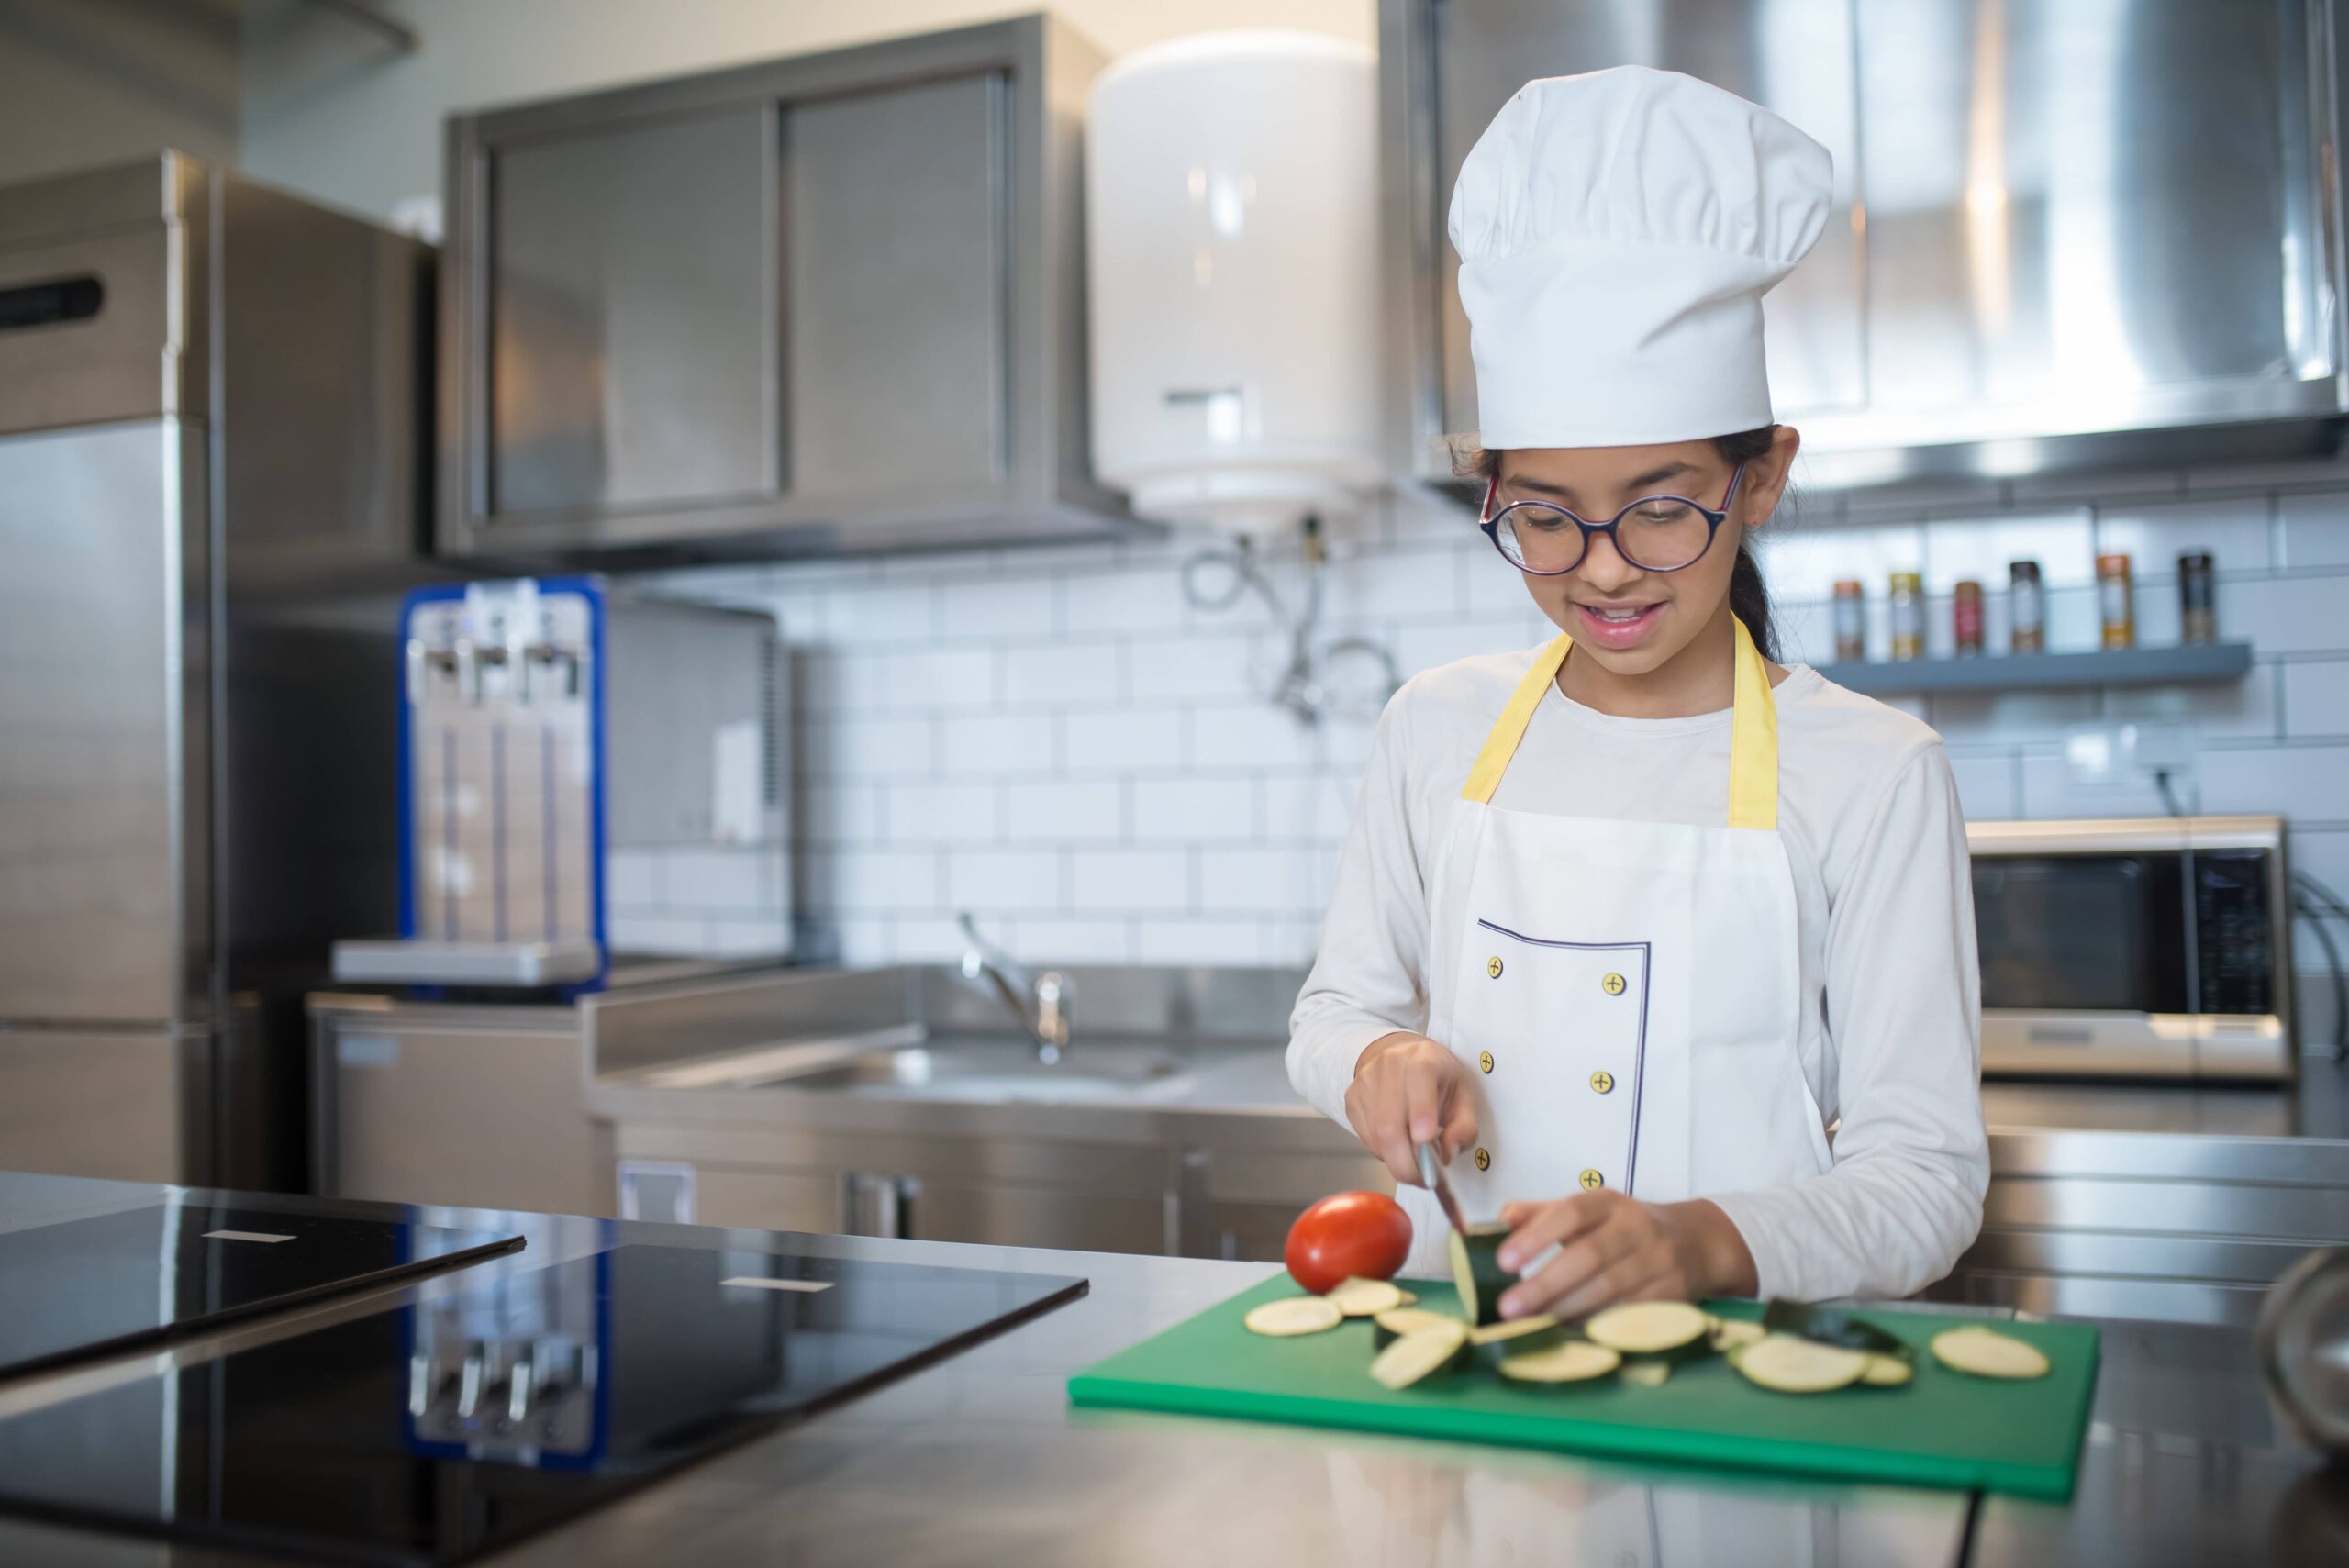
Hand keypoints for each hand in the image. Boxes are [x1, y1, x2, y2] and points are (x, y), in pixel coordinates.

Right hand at [1343, 1032, 1478, 1186]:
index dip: (1421, 1111)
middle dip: (1406, 1162)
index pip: (1419, 1078)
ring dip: (1397, 1160)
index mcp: (1423, 1058)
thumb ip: (1464, 1127)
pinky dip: (1384, 1152)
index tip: (1426, 1140)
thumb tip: (1448, 1153)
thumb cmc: (1437, 1080)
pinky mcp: (1351, 1100)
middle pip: (1389, 1122)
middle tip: (1424, 1180)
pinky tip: (1399, 1144)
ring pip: (1376, 1136)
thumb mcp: (1464, 1097)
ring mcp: (1365, 1082)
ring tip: (1416, 1160)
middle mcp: (1389, 1065)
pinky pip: (1366, 1138)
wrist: (1402, 1058)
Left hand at [1493, 1194, 1756, 1319]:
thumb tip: (1497, 1220)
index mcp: (1608, 1202)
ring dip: (1566, 1310)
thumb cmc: (1622, 1228)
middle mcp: (1637, 1227)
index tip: (1503, 1261)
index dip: (1537, 1236)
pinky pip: (1629, 1313)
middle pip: (1589, 1256)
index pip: (1570, 1212)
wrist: (1696, 1243)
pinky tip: (1567, 1332)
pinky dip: (1596, 1324)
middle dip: (1546, 1284)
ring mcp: (1658, 1261)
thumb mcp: (1587, 1210)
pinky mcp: (1672, 1294)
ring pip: (1610, 1289)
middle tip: (1509, 1308)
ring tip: (1531, 1325)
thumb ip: (1540, 1214)